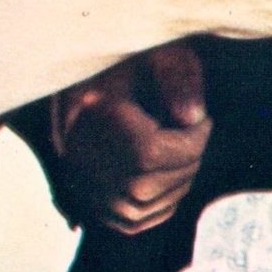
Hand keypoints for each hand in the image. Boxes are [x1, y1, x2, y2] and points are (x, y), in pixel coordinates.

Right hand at [51, 43, 208, 233]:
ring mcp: (75, 180)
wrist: (109, 69)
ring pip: (138, 208)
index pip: (147, 154)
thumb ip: (179, 77)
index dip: (188, 142)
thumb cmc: (142, 55)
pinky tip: (173, 171)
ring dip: (178, 182)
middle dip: (186, 162)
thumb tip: (192, 118)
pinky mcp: (89, 198)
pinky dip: (163, 202)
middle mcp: (69, 153)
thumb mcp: (163, 52)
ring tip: (186, 146)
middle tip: (198, 131)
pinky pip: (132, 220)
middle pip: (143, 186)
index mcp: (82, 109)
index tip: (202, 120)